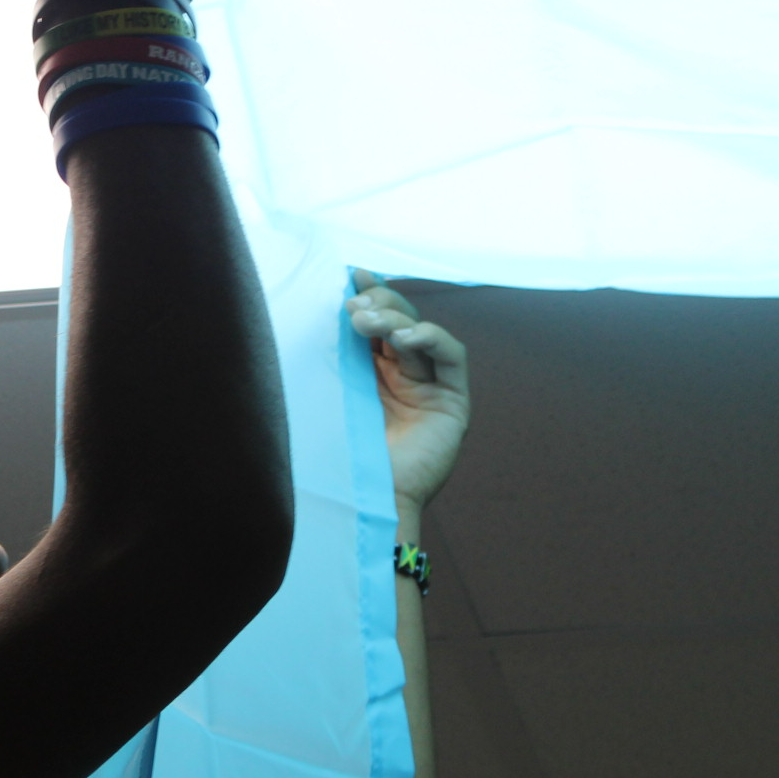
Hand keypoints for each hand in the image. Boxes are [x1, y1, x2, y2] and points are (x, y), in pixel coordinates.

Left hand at [348, 273, 468, 509]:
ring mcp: (430, 387)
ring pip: (422, 332)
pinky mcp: (453, 401)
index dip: (366, 294)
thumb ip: (332, 357)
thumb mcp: (331, 393)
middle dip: (379, 303)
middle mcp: (403, 375)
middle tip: (352, 305)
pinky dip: (431, 338)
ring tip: (367, 321)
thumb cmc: (341, 455)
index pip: (375, 321)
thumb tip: (325, 311)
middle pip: (400, 319)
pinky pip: (451, 356)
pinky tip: (405, 338)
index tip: (348, 275)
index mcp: (372, 372)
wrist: (365, 502)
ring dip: (397, 318)